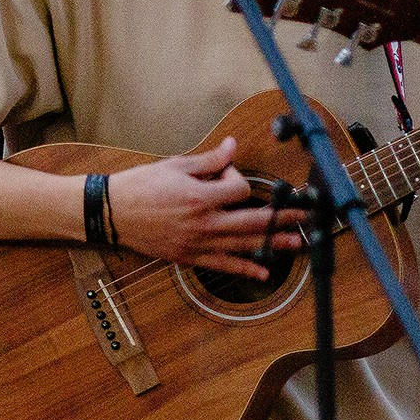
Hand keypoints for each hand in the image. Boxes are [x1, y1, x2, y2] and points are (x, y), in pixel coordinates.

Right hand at [105, 138, 308, 279]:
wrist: (112, 212)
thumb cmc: (141, 186)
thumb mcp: (175, 165)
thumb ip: (209, 161)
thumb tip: (232, 146)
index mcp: (200, 197)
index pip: (239, 189)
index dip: (239, 179)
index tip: (228, 174)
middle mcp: (204, 223)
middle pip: (254, 221)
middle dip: (283, 218)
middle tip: (307, 216)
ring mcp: (198, 243)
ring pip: (244, 245)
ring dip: (274, 244)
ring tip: (298, 242)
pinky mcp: (190, 257)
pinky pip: (224, 265)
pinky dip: (245, 268)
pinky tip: (264, 272)